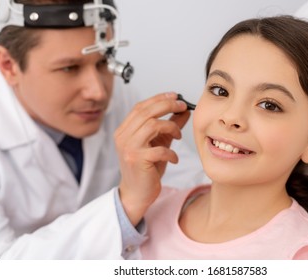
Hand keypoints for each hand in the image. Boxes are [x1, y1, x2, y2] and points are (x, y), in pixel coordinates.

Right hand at [115, 92, 189, 225]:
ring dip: (171, 127)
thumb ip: (169, 126)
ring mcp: (129, 148)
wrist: (137, 193)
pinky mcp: (138, 161)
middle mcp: (123, 137)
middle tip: (182, 106)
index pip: (140, 107)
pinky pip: (159, 149)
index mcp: (125, 130)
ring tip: (178, 136)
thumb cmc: (147, 168)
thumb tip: (184, 111)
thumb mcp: (159, 143)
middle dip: (167, 106)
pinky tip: (174, 158)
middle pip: (146, 112)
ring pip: (152, 125)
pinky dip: (171, 152)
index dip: (158, 98)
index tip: (175, 96)